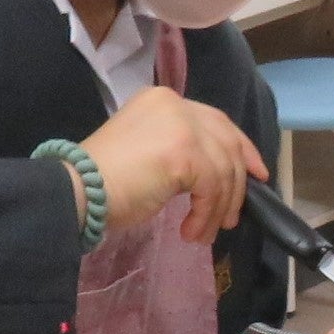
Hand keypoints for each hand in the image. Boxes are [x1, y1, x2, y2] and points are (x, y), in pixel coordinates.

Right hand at [78, 86, 264, 242]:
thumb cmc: (104, 179)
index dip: (241, 148)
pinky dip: (207, 214)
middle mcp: (175, 105)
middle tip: (236, 214)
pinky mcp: (185, 152)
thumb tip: (216, 173)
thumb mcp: (148, 151)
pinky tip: (191, 231)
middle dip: (239, 180)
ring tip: (205, 232)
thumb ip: (181, 150)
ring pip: (224, 169)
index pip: (215, 120)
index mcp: (164, 100)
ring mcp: (181, 126)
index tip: (256, 174)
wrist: (78, 190)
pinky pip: (212, 188)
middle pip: (226, 141)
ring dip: (219, 207)